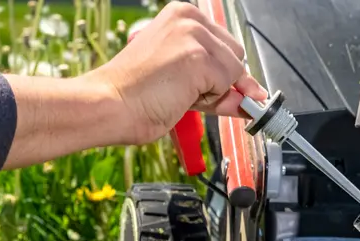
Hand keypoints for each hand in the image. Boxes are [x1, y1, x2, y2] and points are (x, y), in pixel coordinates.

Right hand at [85, 1, 267, 144]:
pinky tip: (180, 96)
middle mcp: (189, 18)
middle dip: (220, 82)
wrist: (109, 105)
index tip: (211, 89)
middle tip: (185, 94)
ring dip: (213, 92)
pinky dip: (211, 100)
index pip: (223, 45)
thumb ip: (217, 86)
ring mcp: (194, 35)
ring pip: (235, 71)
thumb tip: (251, 98)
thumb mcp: (183, 83)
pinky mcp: (198, 57)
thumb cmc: (133, 95)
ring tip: (177, 94)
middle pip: (235, 55)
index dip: (222, 73)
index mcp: (181, 15)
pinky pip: (228, 86)